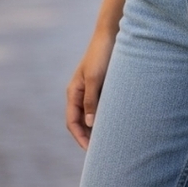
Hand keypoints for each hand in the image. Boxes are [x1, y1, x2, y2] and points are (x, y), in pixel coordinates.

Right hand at [65, 30, 115, 148]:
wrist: (111, 35)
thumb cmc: (101, 55)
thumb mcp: (95, 78)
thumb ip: (91, 101)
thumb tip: (89, 124)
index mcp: (73, 92)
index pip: (72, 122)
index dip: (80, 137)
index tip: (90, 150)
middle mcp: (80, 93)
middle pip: (81, 122)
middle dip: (88, 137)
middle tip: (101, 152)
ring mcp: (90, 90)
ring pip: (91, 115)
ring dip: (97, 128)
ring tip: (109, 141)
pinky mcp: (101, 86)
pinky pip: (100, 106)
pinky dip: (104, 116)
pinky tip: (115, 123)